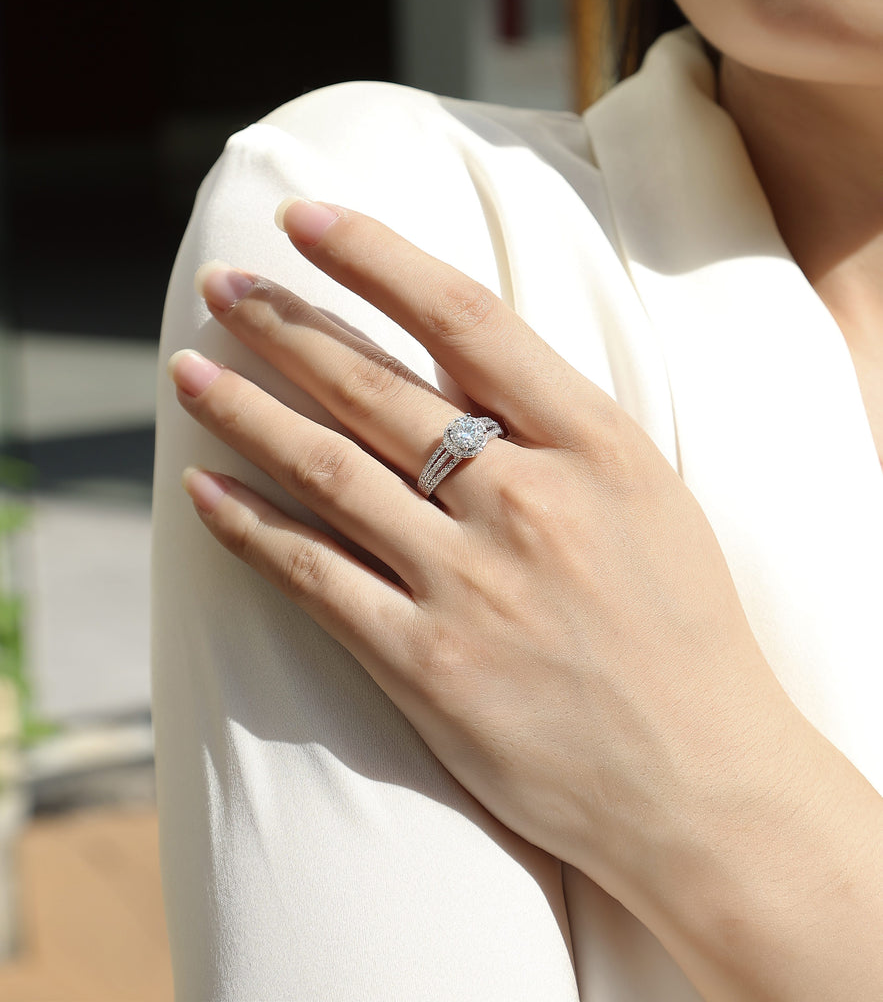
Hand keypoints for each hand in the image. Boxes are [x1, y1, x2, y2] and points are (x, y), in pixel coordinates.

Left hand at [169, 199, 798, 913]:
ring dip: (245, 412)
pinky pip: (314, 577)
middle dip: (284, 324)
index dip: (375, 258)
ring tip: (187, 372)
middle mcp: (525, 501)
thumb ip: (562, 433)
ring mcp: (469, 583)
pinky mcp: (425, 664)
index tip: (306, 219)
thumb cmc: (686, 636)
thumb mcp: (650, 499)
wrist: (702, 784)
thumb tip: (468, 376)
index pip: (465, 319)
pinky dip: (249, 528)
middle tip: (221, 286)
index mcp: (595, 445)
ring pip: (327, 471)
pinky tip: (205, 490)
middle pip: (373, 388)